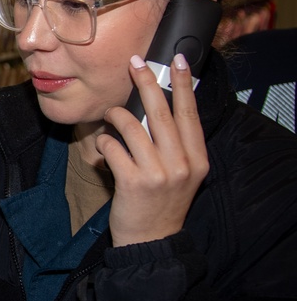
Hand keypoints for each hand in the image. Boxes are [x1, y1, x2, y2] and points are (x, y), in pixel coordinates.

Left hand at [96, 53, 209, 246]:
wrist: (151, 240)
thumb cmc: (161, 202)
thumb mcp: (180, 173)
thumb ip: (174, 144)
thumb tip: (155, 106)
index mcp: (197, 158)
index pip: (190, 113)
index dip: (183, 84)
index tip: (177, 60)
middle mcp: (182, 164)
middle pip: (161, 112)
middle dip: (146, 82)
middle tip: (134, 62)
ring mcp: (158, 173)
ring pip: (132, 126)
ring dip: (116, 116)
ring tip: (111, 117)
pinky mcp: (133, 182)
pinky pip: (113, 147)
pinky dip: (104, 142)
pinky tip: (104, 148)